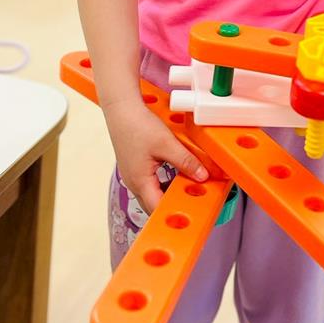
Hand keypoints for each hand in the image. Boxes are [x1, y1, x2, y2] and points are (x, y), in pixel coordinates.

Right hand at [103, 98, 208, 213]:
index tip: (192, 211)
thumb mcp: (167, 144)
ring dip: (170, 192)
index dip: (174, 213)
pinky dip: (164, 182)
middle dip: (174, 204)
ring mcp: (133, 176)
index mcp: (140, 182)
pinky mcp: (135, 168)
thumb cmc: (138, 126)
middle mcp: (134, 183)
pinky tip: (176, 173)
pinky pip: (151, 183)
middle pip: (154, 204)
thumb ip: (186, 161)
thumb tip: (202, 176)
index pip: (157, 209)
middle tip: (194, 198)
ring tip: (188, 186)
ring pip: (153, 194)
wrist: (122, 109)